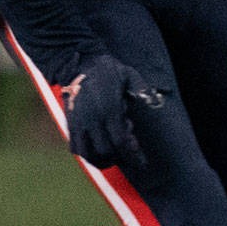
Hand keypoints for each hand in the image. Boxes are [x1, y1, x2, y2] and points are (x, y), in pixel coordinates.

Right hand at [61, 53, 163, 169]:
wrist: (77, 63)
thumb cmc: (107, 70)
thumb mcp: (129, 75)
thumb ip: (142, 90)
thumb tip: (156, 102)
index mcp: (109, 109)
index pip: (121, 141)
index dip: (133, 154)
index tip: (142, 162)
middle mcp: (93, 119)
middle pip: (106, 151)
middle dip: (119, 156)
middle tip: (127, 151)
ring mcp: (79, 122)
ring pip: (89, 154)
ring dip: (102, 160)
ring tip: (113, 157)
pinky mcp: (70, 123)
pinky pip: (75, 148)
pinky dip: (86, 155)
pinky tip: (97, 152)